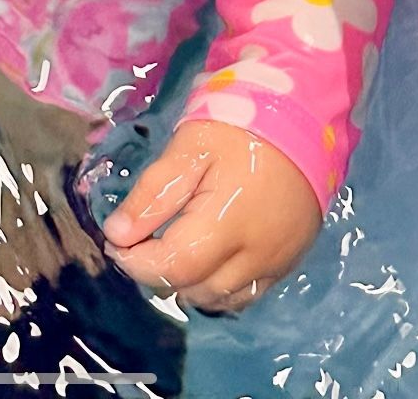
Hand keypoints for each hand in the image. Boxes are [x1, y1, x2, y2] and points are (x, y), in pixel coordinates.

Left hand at [102, 120, 321, 312]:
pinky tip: (206, 259)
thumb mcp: (188, 148)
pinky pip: (247, 293)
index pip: (173, 268)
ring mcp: (276, 263)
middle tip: (141, 239)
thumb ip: (153, 192)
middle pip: (195, 288)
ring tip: (171, 247)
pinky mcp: (288, 262)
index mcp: (227, 225)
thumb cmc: (239, 126)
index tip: (115, 241)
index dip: (136, 262)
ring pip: (220, 298)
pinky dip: (218, 285)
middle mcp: (255, 256)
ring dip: (188, 283)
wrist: (302, 120)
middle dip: (159, 271)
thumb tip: (118, 233)